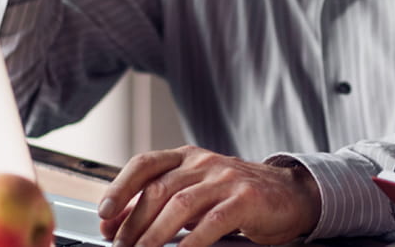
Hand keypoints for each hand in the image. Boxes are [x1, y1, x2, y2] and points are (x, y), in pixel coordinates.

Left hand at [97, 146, 319, 246]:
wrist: (291, 195)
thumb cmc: (238, 198)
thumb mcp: (196, 194)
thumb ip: (160, 204)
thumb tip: (114, 223)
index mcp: (188, 157)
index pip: (145, 164)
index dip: (120, 187)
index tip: (103, 213)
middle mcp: (204, 163)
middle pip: (157, 189)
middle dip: (133, 222)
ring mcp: (225, 179)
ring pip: (179, 205)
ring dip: (154, 235)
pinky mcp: (245, 199)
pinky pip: (211, 223)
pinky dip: (190, 243)